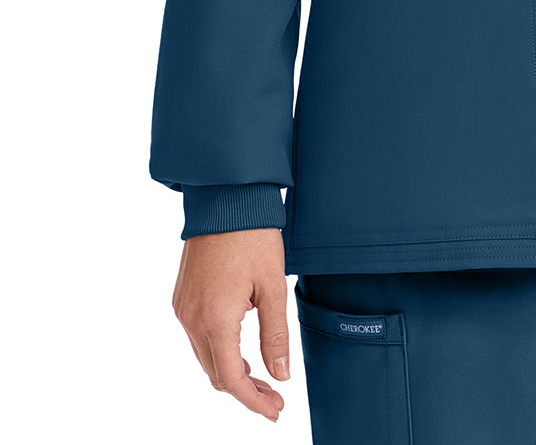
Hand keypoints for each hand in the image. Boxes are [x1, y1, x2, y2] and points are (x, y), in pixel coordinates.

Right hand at [172, 227, 291, 422]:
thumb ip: (275, 335)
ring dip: (230, 370)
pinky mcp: (181, 296)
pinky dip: (218, 348)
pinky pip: (197, 336)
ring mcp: (182, 307)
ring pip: (205, 356)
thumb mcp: (273, 286)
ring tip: (262, 374)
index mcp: (215, 319)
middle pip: (215, 373)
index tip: (275, 411)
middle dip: (245, 390)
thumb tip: (280, 375)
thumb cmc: (253, 235)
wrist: (225, 197)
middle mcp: (191, 318)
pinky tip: (240, 346)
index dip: (254, 401)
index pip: (231, 379)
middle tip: (274, 395)